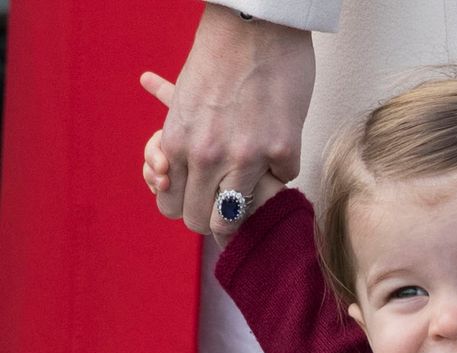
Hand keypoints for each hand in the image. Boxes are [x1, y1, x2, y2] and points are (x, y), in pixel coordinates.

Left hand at [145, 3, 313, 239]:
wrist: (256, 23)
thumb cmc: (220, 55)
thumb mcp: (184, 102)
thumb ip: (182, 144)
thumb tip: (171, 176)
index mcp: (177, 143)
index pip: (171, 207)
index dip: (185, 208)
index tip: (198, 201)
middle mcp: (207, 156)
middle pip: (202, 222)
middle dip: (212, 217)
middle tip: (223, 202)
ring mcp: (246, 157)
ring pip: (237, 217)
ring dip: (243, 208)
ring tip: (251, 190)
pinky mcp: (283, 151)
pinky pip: (282, 180)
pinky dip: (281, 166)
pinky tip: (279, 142)